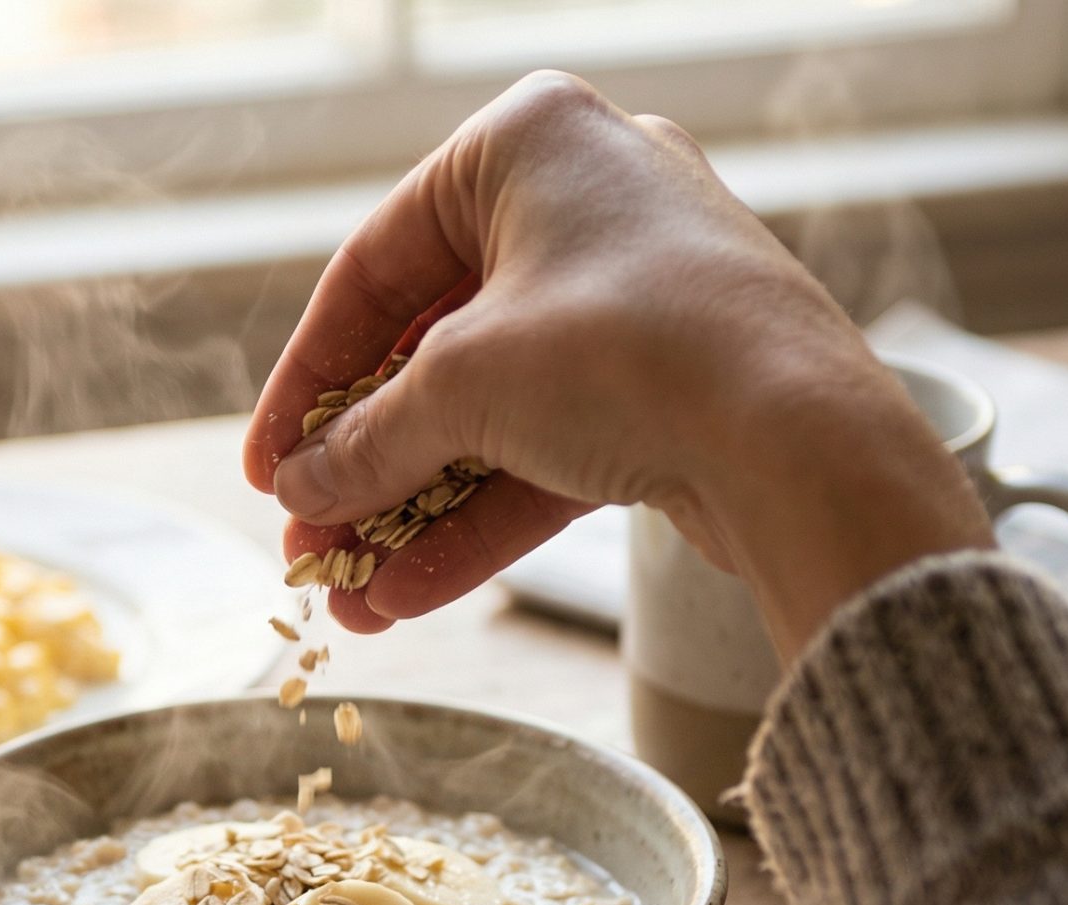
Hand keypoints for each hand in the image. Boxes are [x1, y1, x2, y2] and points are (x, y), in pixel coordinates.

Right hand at [242, 72, 990, 654]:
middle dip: (365, 464)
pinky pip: (551, 448)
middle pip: (433, 348)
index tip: (265, 469)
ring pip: (493, 413)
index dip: (306, 380)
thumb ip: (368, 438)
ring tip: (351, 597)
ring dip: (415, 509)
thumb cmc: (629, 352)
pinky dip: (482, 519)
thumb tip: (301, 490)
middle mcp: (589, 202)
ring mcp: (637, 298)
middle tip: (307, 544)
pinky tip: (411, 596)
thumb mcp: (464, 387)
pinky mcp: (672, 384)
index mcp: (527, 144)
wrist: (802, 438)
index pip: (374, 266)